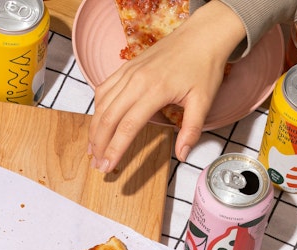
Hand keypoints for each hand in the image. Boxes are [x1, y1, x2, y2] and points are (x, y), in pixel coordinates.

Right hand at [87, 1, 245, 172]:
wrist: (202, 35)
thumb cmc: (204, 67)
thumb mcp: (204, 102)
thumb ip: (192, 130)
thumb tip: (183, 155)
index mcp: (154, 91)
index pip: (127, 127)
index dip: (115, 149)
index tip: (108, 166)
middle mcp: (136, 81)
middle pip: (108, 117)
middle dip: (99, 144)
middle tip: (97, 164)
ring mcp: (129, 72)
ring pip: (102, 103)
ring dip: (94, 128)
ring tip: (92, 149)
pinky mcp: (127, 66)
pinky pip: (104, 88)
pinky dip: (97, 108)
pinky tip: (98, 122)